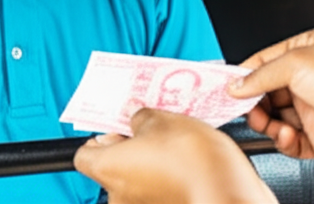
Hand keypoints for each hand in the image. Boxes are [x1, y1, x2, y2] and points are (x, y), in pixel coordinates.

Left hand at [74, 108, 277, 203]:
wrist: (230, 195)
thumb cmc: (195, 162)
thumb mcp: (164, 120)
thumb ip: (141, 118)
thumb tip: (137, 121)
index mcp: (108, 169)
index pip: (83, 154)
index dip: (100, 136)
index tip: (117, 125)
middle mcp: (119, 196)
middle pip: (112, 167)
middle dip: (130, 147)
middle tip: (151, 129)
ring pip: (136, 180)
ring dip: (151, 162)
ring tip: (176, 144)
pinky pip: (157, 191)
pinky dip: (167, 179)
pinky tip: (187, 162)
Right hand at [229, 28, 313, 178]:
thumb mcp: (298, 62)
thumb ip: (262, 74)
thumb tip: (237, 84)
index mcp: (310, 49)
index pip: (266, 60)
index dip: (245, 74)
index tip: (226, 87)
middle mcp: (313, 77)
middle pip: (268, 91)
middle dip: (254, 102)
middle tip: (245, 108)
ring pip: (276, 118)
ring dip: (268, 122)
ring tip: (268, 123)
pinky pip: (291, 141)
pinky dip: (284, 140)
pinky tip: (288, 135)